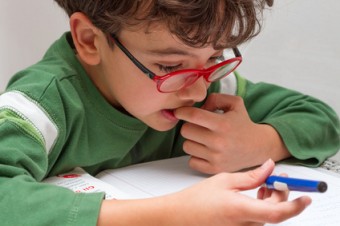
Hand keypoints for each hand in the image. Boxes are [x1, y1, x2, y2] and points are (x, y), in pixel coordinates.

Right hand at [98, 160, 310, 225]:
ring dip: (271, 199)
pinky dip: (262, 205)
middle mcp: (245, 224)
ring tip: (262, 184)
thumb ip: (251, 175)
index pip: (279, 212)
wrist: (180, 215)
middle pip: (276, 213)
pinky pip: (259, 218)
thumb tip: (269, 167)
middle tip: (275, 179)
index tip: (306, 196)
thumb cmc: (196, 199)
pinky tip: (254, 194)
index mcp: (242, 210)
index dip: (296, 205)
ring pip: (268, 215)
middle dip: (281, 195)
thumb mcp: (225, 181)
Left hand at [174, 93, 290, 173]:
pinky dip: (196, 156)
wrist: (257, 147)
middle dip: (189, 126)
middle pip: (185, 131)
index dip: (182, 112)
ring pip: (186, 146)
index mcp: (222, 124)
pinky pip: (191, 161)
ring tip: (203, 139)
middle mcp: (218, 141)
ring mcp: (216, 157)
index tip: (179, 111)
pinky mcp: (214, 169)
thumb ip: (215, 98)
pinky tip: (205, 151)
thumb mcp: (234, 103)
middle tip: (197, 126)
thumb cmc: (242, 123)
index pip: (193, 115)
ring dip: (192, 141)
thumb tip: (198, 107)